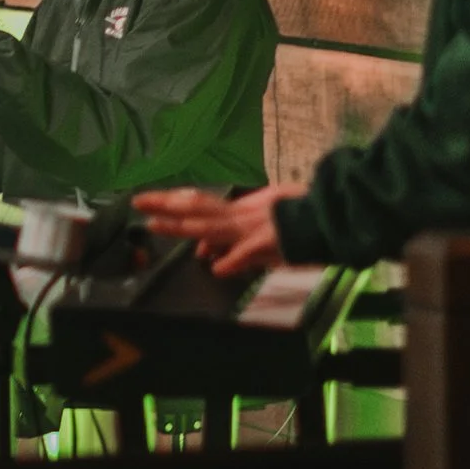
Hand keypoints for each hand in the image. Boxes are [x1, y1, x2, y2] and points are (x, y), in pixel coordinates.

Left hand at [130, 184, 306, 278]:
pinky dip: (231, 260)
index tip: (152, 213)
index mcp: (240, 212)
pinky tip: (216, 267)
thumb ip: (237, 249)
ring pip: (209, 225)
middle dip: (166, 205)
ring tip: (153, 221)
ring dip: (181, 224)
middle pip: (196, 208)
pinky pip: (246, 253)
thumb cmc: (301, 222)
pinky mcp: (267, 243)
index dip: (176, 210)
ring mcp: (251, 228)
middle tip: (138, 201)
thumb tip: (210, 262)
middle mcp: (240, 217)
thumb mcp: (265, 232)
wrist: (331, 219)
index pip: (202, 208)